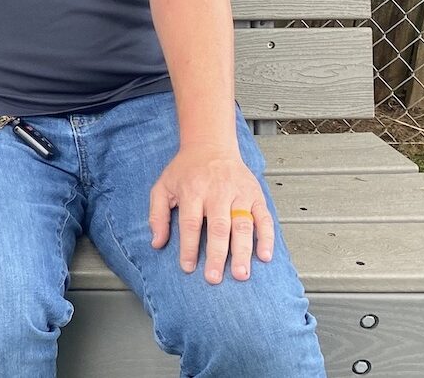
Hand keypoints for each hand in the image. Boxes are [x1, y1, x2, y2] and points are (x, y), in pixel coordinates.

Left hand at [148, 144, 273, 283]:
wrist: (211, 145)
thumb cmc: (185, 170)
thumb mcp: (162, 186)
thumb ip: (157, 215)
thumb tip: (157, 242)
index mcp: (192, 191)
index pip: (190, 223)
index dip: (189, 247)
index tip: (188, 268)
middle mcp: (217, 192)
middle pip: (218, 227)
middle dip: (217, 255)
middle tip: (215, 278)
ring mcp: (239, 194)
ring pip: (243, 225)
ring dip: (243, 251)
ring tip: (241, 274)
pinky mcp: (255, 195)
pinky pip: (264, 218)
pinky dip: (266, 237)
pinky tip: (265, 255)